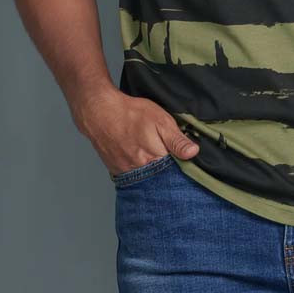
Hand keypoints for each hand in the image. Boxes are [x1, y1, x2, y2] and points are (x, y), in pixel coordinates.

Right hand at [72, 87, 199, 174]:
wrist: (100, 113)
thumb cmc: (131, 114)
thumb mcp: (160, 120)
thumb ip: (176, 139)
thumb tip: (193, 153)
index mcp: (155, 159)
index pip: (176, 172)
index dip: (183, 167)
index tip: (187, 161)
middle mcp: (141, 171)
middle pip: (162, 179)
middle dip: (169, 173)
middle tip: (169, 158)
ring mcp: (128, 173)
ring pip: (148, 179)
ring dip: (154, 173)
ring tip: (155, 159)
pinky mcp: (118, 171)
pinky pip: (134, 177)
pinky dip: (140, 172)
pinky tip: (142, 160)